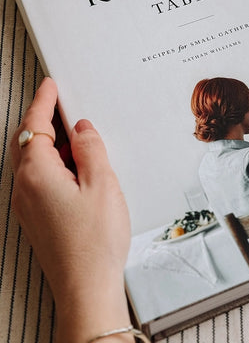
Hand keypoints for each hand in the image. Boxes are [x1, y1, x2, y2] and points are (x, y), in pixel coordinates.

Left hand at [10, 77, 132, 341]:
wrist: (86, 286)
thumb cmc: (94, 241)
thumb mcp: (102, 183)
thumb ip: (91, 149)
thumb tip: (82, 128)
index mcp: (37, 174)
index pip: (35, 126)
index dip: (43, 102)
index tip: (49, 85)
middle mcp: (24, 188)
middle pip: (28, 142)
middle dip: (42, 119)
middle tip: (60, 103)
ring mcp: (28, 205)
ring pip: (34, 161)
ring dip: (50, 143)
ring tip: (76, 136)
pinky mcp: (37, 216)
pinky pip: (39, 178)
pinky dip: (54, 164)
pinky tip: (76, 169)